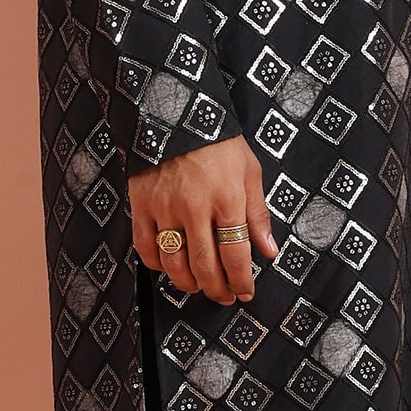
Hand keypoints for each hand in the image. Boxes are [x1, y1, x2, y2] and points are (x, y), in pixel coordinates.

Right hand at [130, 133, 278, 305]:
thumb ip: (258, 214)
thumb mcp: (249, 171)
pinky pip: (146, 248)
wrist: (175, 113)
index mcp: (227, 198)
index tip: (245, 293)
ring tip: (199, 286)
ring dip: (188, 283)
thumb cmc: (218, 143)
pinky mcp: (142, 205)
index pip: (236, 254)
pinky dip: (158, 265)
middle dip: (217, 289)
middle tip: (224, 297)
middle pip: (205, 265)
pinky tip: (170, 267)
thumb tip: (268, 251)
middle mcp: (195, 207)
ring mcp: (165, 208)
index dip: (241, 281)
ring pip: (174, 263)